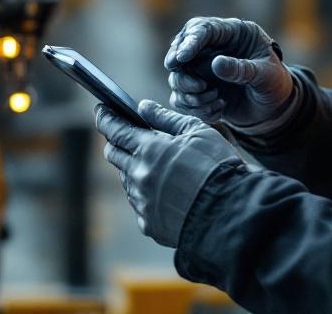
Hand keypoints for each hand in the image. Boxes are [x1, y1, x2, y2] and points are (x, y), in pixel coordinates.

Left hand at [94, 99, 240, 247]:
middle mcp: (138, 175)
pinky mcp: (148, 224)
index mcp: (148, 149)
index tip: (101, 111)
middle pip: (114, 155)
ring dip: (136, 170)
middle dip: (117, 143)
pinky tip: (169, 195)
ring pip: (127, 180)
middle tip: (128, 138)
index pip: (115, 129)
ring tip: (162, 170)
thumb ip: (166, 118)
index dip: (105, 118)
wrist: (231, 213)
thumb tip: (144, 107)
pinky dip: (148, 196)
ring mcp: (141, 202)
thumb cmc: (218, 167)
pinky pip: (140, 205)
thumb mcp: (198, 132)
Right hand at [163, 16, 296, 130]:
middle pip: (180, 51)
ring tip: (217, 100)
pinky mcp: (198, 88)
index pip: (203, 29)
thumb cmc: (275, 84)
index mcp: (232, 32)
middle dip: (182, 72)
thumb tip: (216, 64)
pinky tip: (218, 111)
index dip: (189, 42)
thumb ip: (243, 69)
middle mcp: (212, 47)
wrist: (274, 107)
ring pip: (177, 78)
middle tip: (198, 88)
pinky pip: (181, 99)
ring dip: (191, 95)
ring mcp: (202, 68)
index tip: (181, 57)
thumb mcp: (267, 75)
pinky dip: (195, 109)